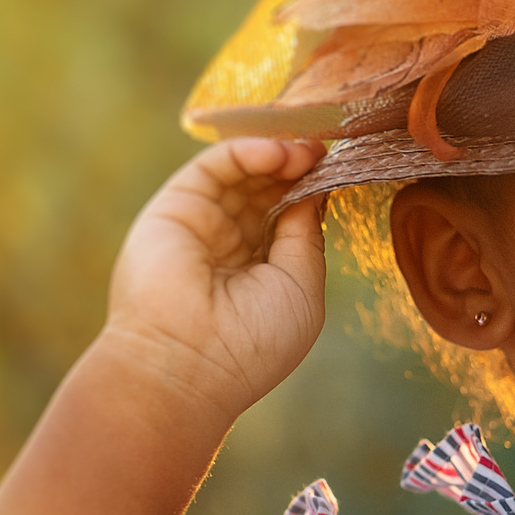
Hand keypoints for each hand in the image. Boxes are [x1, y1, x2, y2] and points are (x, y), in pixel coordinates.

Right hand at [101, 138, 328, 418]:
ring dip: (278, 155)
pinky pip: (212, 167)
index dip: (312, 189)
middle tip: (327, 150)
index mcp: (262, 270)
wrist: (187, 365)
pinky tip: (277, 153)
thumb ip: (306, 235)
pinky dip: (246, 152)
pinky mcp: (174, 208)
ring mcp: (202, 225)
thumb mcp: (301, 286)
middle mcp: (230, 245)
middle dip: (298, 167)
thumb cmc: (253, 342)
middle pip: (267, 188)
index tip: (339, 169)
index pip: (289, 215)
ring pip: (242, 173)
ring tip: (307, 151)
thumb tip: (316, 190)